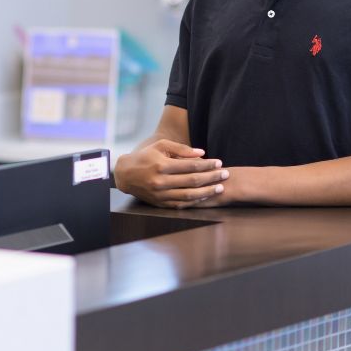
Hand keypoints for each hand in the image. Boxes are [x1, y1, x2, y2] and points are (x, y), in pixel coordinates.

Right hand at [114, 140, 229, 208]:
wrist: (125, 175)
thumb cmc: (145, 157)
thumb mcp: (160, 146)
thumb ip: (181, 149)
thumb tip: (201, 153)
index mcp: (161, 165)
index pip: (190, 165)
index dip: (207, 164)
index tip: (219, 162)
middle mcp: (161, 181)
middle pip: (193, 180)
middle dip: (212, 177)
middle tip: (225, 174)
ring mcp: (161, 194)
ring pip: (190, 195)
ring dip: (207, 191)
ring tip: (220, 187)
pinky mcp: (160, 203)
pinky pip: (182, 204)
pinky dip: (195, 201)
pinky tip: (205, 196)